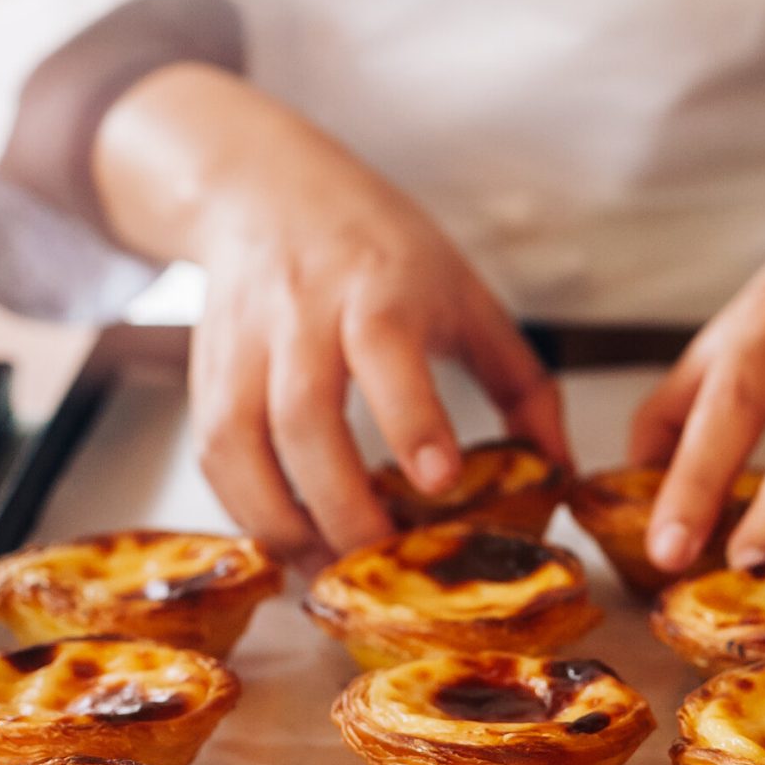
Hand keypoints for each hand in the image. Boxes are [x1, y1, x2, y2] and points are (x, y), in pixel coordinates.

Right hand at [93, 65, 565, 559]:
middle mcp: (301, 310)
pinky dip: (245, 512)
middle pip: (304, 416)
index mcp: (378, 283)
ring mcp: (244, 343)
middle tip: (380, 562)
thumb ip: (520, 380)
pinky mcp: (205, 375)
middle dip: (340, 504)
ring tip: (328, 572)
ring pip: (241, 444)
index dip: (410, 418)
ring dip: (283, 522)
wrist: (262, 191)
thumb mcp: (464, 292)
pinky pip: (213, 457)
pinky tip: (287, 543)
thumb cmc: (375, 247)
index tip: (437, 482)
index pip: (385, 348)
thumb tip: (560, 469)